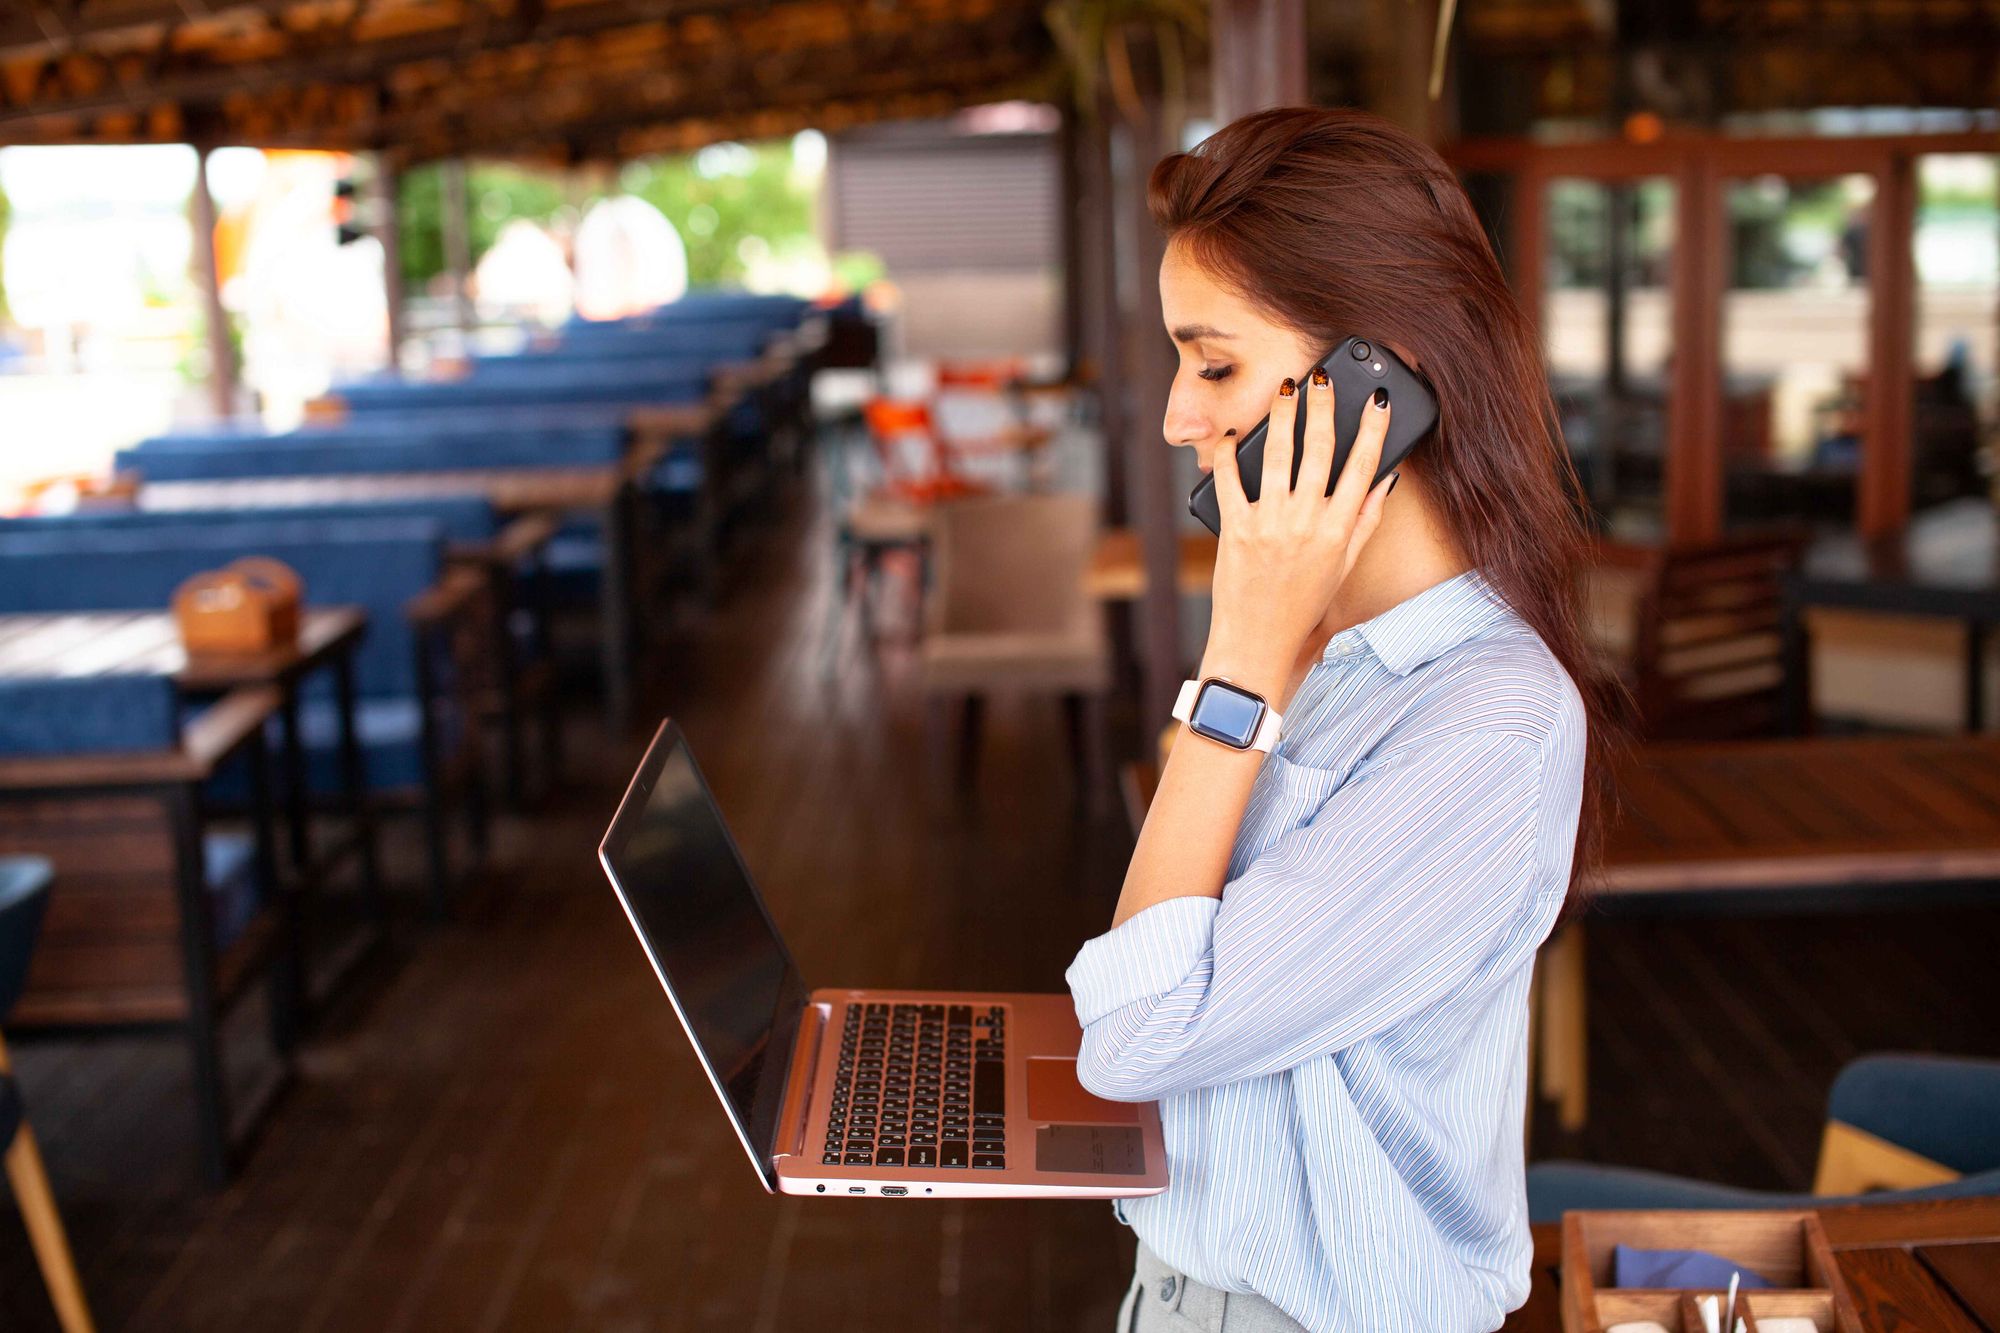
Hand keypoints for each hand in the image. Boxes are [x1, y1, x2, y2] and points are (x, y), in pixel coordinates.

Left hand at [1202, 367, 1396, 709]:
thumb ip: (1365, 520)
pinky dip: (1229, 454)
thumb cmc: (1303, 604)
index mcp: (1338, 529)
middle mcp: (1307, 521)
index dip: (1373, 428)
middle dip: (1322, 406)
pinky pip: (1229, 480)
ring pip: (1278, 454)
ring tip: (1285, 389)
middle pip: (1320, 449)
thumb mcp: (1344, 565)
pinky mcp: (1235, 528)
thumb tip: (1386, 479)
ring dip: (1282, 415)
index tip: (1376, 399)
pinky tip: (1233, 435)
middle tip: (1320, 376)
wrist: (1258, 641)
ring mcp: (1270, 523)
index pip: (1363, 466)